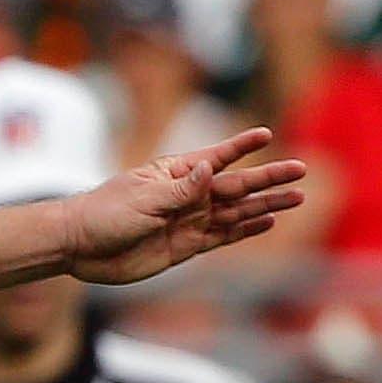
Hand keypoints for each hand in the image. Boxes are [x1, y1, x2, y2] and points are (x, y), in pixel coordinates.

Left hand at [61, 128, 307, 284]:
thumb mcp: (143, 199)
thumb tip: (209, 168)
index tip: (267, 134)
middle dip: (268, 179)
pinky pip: (220, 237)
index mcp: (176, 173)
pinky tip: (266, 223)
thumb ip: (179, 189)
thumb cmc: (104, 214)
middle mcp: (187, 195)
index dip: (241, 146)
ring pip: (235, 212)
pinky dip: (244, 231)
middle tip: (301, 172)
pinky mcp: (184, 247)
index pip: (217, 157)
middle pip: (236, 186)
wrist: (80, 248)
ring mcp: (188, 221)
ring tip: (296, 199)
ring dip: (265, 206)